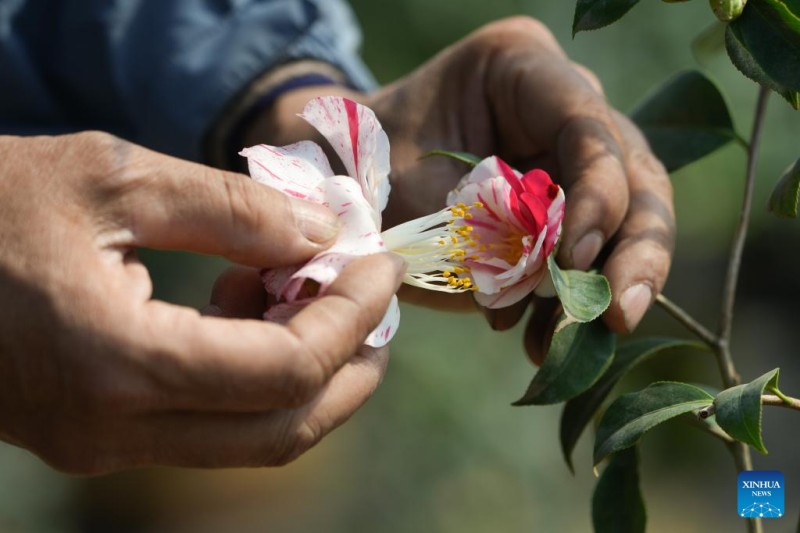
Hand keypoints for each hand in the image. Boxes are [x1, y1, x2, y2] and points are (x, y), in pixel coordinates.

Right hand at [0, 132, 403, 473]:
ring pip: (250, 437)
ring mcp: (102, 444)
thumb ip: (234, 208)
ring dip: (306, 371)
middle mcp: (112, 428)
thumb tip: (323, 234)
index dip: (351, 317)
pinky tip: (247, 303)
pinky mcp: (98, 435)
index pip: (284, 370)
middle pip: (282, 429)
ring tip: (308, 288)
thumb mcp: (114, 178)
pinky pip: (208, 422)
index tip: (381, 266)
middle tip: (375, 299)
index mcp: (115, 361)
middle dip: (350, 365)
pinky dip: (253, 374)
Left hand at [365, 17, 674, 359]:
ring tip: (564, 341)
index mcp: (520, 66)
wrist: (349, 186)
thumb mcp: (413, 189)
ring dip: (603, 288)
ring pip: (627, 221)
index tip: (571, 260)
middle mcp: (560, 106)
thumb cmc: (368, 169)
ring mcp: (569, 158)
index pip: (587, 126)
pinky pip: (587, 258)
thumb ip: (486, 225)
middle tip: (619, 315)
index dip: (596, 195)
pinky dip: (565, 306)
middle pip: (633, 174)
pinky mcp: (563, 210)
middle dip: (634, 251)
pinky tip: (536, 342)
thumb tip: (556, 278)